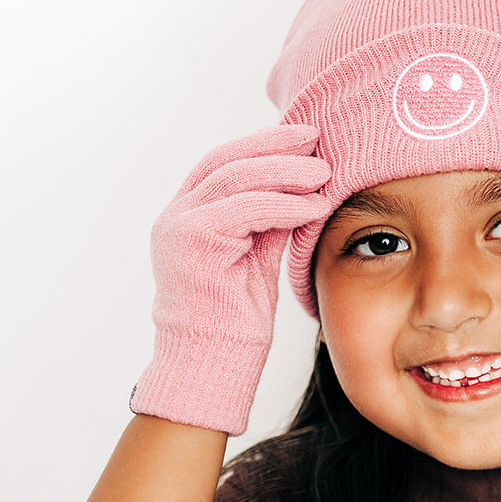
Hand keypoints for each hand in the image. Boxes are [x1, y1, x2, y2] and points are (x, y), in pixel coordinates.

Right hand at [131, 124, 333, 434]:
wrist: (212, 364)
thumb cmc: (235, 321)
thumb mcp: (256, 256)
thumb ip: (269, 219)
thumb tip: (302, 185)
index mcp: (186, 215)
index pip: (224, 163)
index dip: (264, 144)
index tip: (304, 137)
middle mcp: (176, 215)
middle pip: (228, 160)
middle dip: (276, 145)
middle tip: (316, 137)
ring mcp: (179, 226)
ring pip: (237, 178)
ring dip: (286, 171)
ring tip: (324, 171)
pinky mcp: (193, 241)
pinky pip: (246, 208)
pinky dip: (284, 204)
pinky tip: (314, 204)